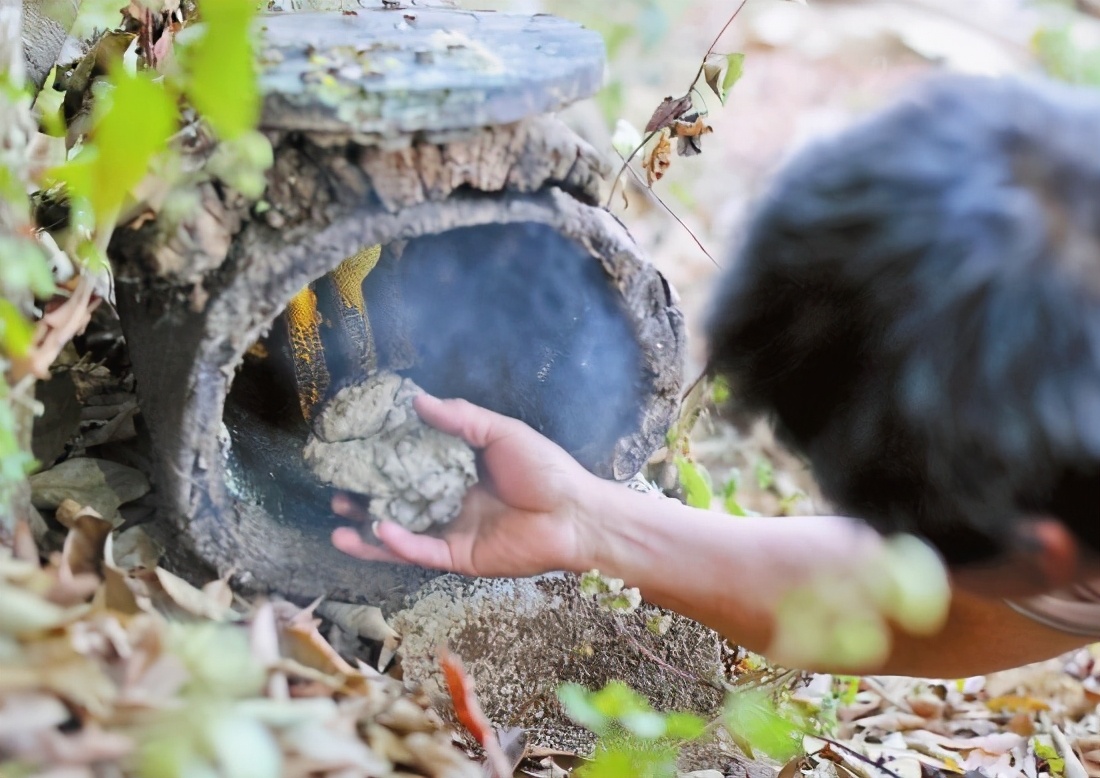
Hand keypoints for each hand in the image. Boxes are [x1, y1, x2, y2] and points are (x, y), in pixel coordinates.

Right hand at [331, 394, 601, 576]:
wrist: (575, 514)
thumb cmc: (545, 469)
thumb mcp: (501, 432)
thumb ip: (460, 418)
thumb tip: (417, 399)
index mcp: (460, 471)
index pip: (412, 465)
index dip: (384, 458)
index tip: (355, 447)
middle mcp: (451, 502)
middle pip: (399, 501)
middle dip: (366, 498)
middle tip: (336, 489)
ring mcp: (453, 532)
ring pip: (402, 534)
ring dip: (370, 530)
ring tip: (338, 522)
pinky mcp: (460, 557)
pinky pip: (422, 553)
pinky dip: (399, 544)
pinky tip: (378, 531)